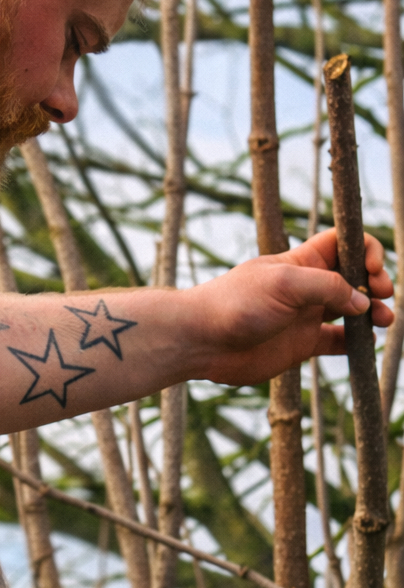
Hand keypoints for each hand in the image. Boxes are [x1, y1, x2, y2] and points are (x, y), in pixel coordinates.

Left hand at [194, 230, 392, 385]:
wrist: (202, 341)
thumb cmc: (234, 303)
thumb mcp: (284, 284)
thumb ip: (327, 287)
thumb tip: (362, 302)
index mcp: (302, 261)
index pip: (344, 243)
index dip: (365, 251)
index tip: (369, 270)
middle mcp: (307, 286)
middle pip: (354, 276)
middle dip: (375, 282)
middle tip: (381, 295)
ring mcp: (305, 315)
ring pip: (351, 309)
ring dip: (373, 312)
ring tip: (385, 321)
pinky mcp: (301, 344)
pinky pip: (338, 341)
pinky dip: (356, 341)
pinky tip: (364, 343)